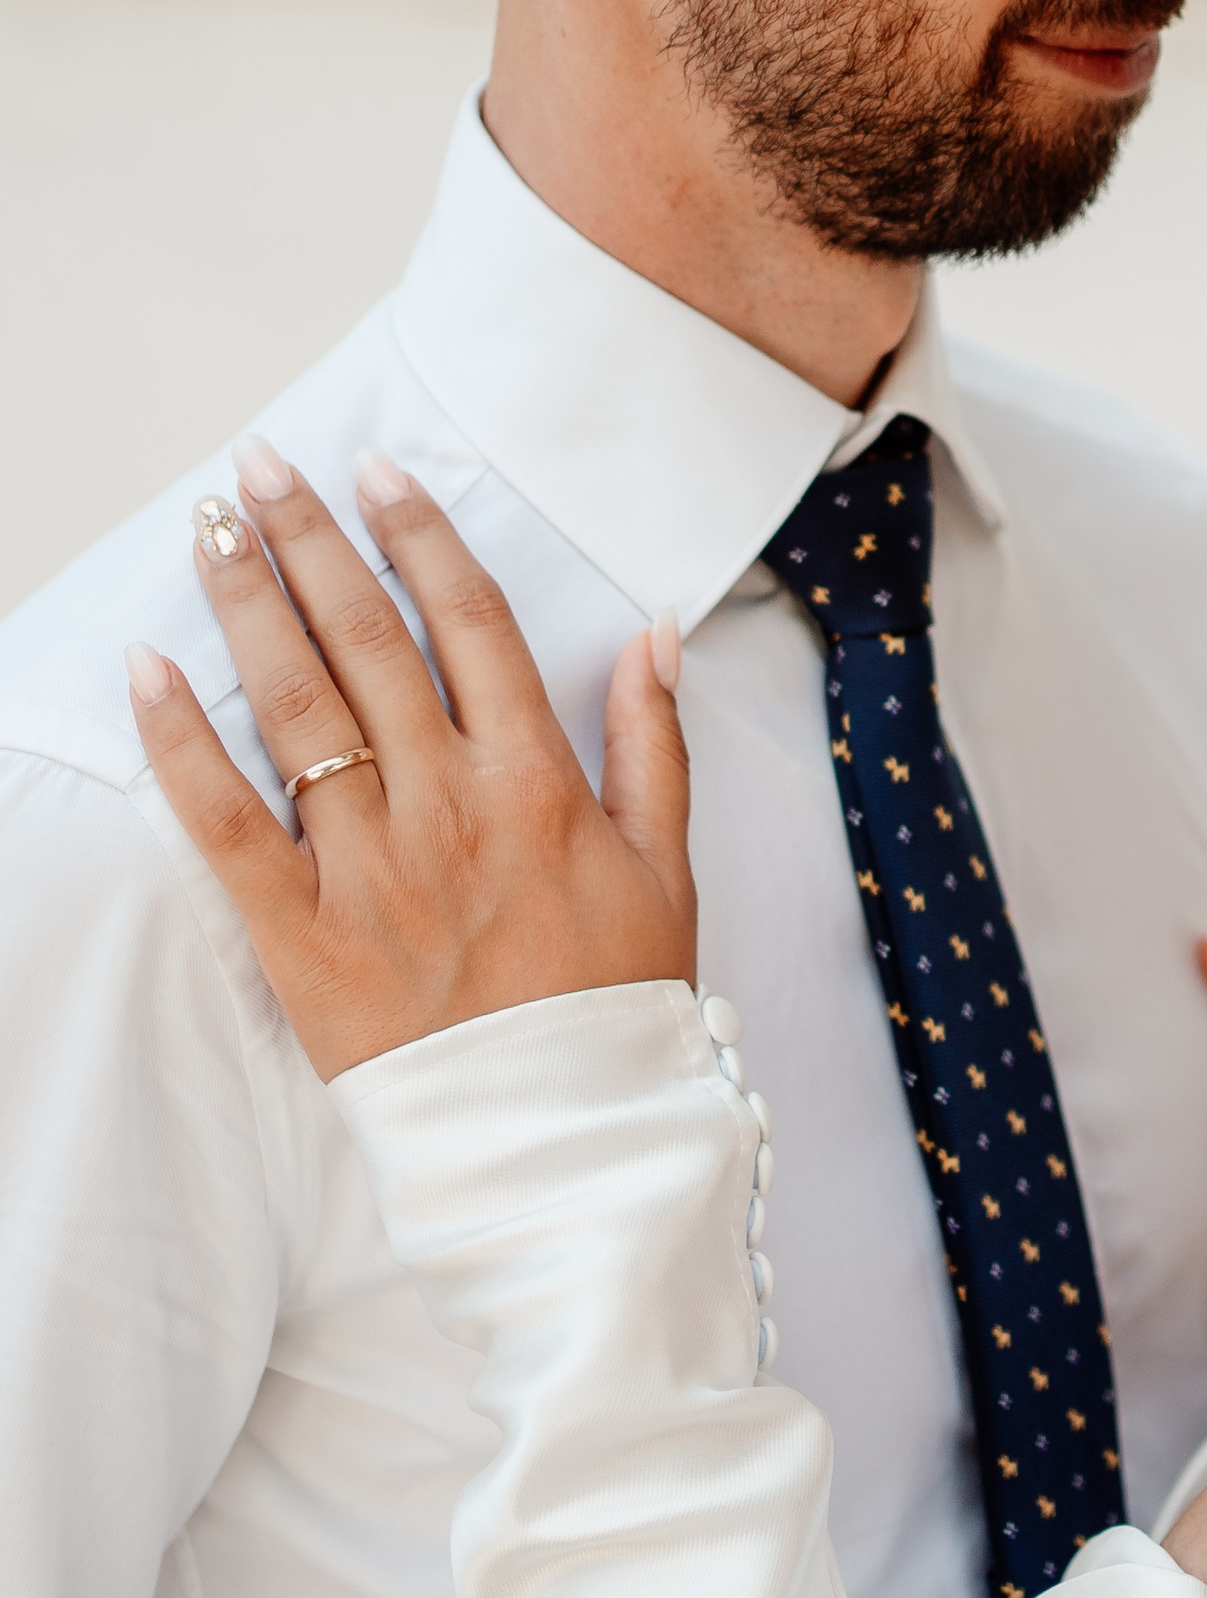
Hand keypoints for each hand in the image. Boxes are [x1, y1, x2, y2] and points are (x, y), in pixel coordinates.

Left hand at [128, 443, 695, 1080]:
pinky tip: (148, 669)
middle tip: (262, 463)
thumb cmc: (616, 1000)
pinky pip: (227, 824)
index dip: (420, 537)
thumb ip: (655, 741)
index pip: (470, 624)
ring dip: (248, 605)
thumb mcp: (667, 864)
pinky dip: (182, 744)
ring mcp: (369, 869)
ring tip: (211, 527)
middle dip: (310, 541)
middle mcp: (449, 806)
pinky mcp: (301, 934)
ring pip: (296, 708)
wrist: (562, 1134)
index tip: (379, 471)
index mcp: (538, 782)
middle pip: (367, 642)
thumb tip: (656, 631)